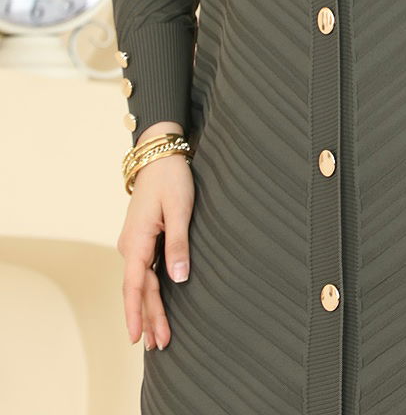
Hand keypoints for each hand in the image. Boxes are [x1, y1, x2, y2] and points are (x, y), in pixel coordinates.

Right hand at [117, 125, 194, 350]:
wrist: (158, 155)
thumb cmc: (171, 179)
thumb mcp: (179, 209)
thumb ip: (178, 244)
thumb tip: (178, 280)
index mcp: (136, 241)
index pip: (134, 286)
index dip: (136, 313)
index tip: (136, 339)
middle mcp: (130, 246)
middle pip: (138, 290)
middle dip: (148, 318)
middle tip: (159, 347)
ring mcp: (134, 243)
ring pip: (140, 283)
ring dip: (148, 308)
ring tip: (156, 336)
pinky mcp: (142, 239)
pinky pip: (143, 272)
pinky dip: (148, 292)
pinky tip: (153, 305)